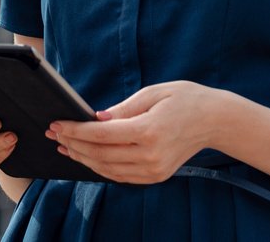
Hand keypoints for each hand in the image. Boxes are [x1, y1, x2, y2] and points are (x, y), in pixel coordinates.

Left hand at [48, 81, 222, 184]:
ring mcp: (154, 169)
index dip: (75, 130)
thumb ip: (122, 108)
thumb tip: (95, 118)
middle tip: (54, 134)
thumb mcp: (152, 93)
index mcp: (149, 130)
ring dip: (83, 159)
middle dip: (73, 144)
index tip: (57, 124)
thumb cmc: (184, 99)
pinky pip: (122, 176)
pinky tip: (88, 157)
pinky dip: (101, 168)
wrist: (215, 120)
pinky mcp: (157, 175)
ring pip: (108, 169)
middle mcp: (151, 155)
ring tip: (65, 147)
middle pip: (101, 154)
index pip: (101, 134)